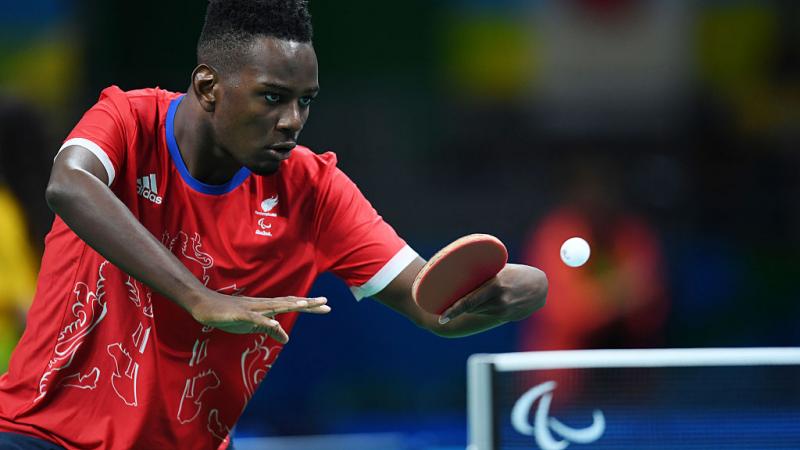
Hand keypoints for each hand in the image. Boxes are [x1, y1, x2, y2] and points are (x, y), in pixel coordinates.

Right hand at [190, 292, 329, 342]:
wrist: (204, 305)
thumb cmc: (229, 314)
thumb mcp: (252, 325)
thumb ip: (270, 330)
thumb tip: (287, 338)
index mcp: (267, 307)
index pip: (291, 305)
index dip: (308, 305)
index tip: (326, 306)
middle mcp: (263, 304)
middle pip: (288, 302)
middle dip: (307, 303)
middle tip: (326, 302)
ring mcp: (251, 308)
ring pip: (273, 306)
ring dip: (289, 305)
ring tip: (305, 304)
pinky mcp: (239, 313)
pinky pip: (254, 317)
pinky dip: (264, 320)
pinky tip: (274, 322)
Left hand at [438, 264, 546, 324]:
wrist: (540, 287)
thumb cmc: (517, 273)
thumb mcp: (501, 269)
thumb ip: (484, 274)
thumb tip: (461, 274)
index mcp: (495, 285)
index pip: (469, 301)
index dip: (453, 311)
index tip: (441, 318)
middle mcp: (499, 300)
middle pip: (470, 307)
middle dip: (458, 305)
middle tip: (446, 300)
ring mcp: (503, 310)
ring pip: (477, 311)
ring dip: (470, 307)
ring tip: (471, 296)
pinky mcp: (506, 317)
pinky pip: (486, 314)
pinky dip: (481, 309)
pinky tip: (483, 302)